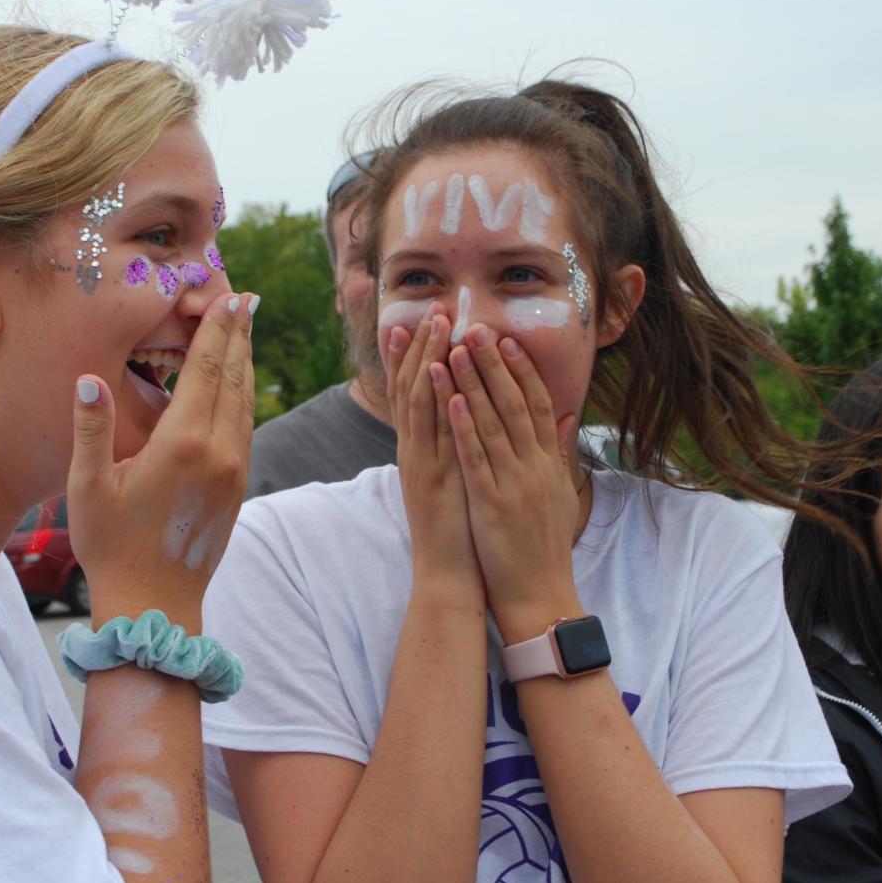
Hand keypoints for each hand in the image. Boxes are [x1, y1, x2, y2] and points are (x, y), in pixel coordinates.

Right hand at [66, 292, 255, 626]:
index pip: (206, 370)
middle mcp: (218, 451)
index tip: (230, 297)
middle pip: (233, 377)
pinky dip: (245, 394)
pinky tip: (240, 383)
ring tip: (246, 329)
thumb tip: (88, 379)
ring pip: (246, 400)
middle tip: (246, 298)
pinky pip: (247, 425)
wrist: (155, 605)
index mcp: (182, 444)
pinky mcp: (239, 486)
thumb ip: (91, 430)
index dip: (218, 330)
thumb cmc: (111, 547)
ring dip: (246, 361)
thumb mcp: (88, 487)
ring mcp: (234, 469)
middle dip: (239, 335)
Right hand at [384, 304, 483, 601]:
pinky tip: (435, 373)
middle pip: (412, 387)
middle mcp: (415, 450)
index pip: (417, 392)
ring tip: (432, 323)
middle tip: (430, 307)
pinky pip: (428, 433)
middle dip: (420, 345)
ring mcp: (419, 462)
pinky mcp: (429, 478)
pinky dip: (430, 401)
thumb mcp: (461, 478)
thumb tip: (469, 418)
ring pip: (417, 401)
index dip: (419, 354)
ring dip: (424, 359)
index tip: (425, 319)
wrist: (447, 575)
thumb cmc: (460, 530)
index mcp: (423, 450)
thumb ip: (462, 447)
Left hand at [445, 324, 581, 641]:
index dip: (522, 370)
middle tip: (476, 328)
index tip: (508, 340)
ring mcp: (513, 482)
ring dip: (473, 383)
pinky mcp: (491, 502)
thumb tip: (569, 415)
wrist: (540, 594)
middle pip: (515, 404)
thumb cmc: (546, 546)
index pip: (539, 405)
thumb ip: (562, 451)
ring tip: (456, 349)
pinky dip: (464, 426)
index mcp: (549, 463)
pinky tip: (451, 399)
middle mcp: (534, 466)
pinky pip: (476, 457)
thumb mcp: (562, 493)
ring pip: (492, 423)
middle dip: (494, 364)